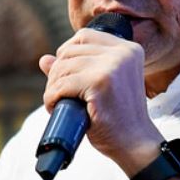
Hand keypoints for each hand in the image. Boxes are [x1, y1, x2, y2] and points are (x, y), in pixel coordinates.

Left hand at [40, 28, 162, 173]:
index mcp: (128, 49)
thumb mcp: (100, 85)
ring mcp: (113, 66)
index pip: (84, 36)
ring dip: (53, 87)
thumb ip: (76, 68)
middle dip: (57, 73)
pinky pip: (61, 85)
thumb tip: (44, 59)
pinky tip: (56, 108)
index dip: (67, 53)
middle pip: (69, 51)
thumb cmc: (118, 116)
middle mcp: (123, 52)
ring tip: (59, 102)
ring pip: (62, 67)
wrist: (135, 144)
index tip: (66, 74)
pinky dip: (52, 98)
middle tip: (59, 94)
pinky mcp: (101, 83)